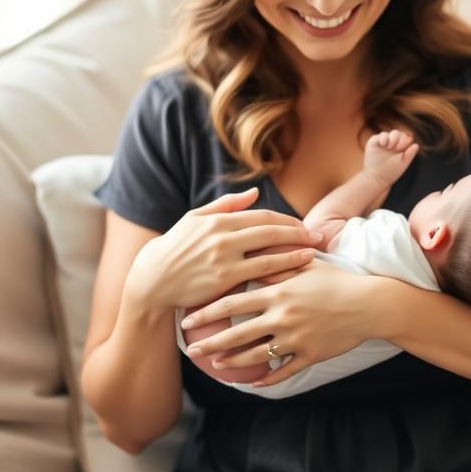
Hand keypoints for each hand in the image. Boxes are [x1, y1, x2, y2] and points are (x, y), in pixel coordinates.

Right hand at [121, 185, 322, 316]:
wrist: (152, 279)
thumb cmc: (175, 248)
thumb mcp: (195, 219)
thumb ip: (226, 205)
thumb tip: (254, 192)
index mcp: (218, 219)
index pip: (261, 215)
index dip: (285, 219)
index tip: (302, 225)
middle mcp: (223, 235)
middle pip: (269, 229)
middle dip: (297, 232)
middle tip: (318, 236)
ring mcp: (224, 257)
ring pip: (269, 250)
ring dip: (295, 250)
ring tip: (314, 251)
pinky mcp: (224, 279)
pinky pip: (259, 272)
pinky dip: (281, 268)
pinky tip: (297, 269)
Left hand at [179, 259, 382, 386]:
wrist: (370, 304)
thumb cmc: (337, 280)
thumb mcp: (305, 267)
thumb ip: (276, 264)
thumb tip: (249, 256)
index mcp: (278, 294)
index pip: (233, 305)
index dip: (207, 314)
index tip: (189, 320)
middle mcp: (282, 318)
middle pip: (238, 334)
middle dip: (211, 344)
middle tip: (192, 349)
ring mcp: (296, 339)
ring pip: (257, 356)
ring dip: (233, 362)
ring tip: (216, 365)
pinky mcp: (310, 355)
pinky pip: (284, 371)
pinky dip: (267, 378)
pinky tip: (254, 383)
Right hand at [363, 129, 418, 185]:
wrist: (376, 177)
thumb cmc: (390, 172)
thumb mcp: (402, 164)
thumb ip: (409, 155)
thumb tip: (416, 144)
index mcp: (401, 148)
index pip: (407, 138)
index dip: (405, 141)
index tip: (401, 150)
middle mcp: (393, 143)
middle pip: (399, 134)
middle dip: (399, 139)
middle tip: (396, 148)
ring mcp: (384, 142)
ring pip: (391, 133)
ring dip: (393, 138)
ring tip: (389, 147)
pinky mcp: (375, 141)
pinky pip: (382, 135)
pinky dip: (384, 138)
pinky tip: (383, 144)